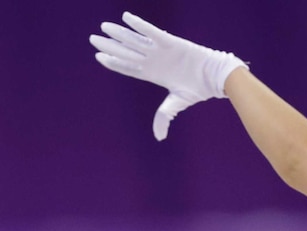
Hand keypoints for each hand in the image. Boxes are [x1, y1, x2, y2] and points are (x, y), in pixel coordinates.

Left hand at [89, 11, 247, 139]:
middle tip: (92, 39)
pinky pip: (151, 31)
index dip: (113, 63)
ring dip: (119, 33)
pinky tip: (126, 17)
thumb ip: (164, 116)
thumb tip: (159, 138)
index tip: (98, 57)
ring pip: (134, 40)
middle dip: (109, 46)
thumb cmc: (198, 89)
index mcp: (152, 74)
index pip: (128, 68)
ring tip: (103, 27)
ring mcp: (160, 50)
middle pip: (126, 52)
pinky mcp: (169, 41)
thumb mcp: (177, 103)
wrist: (214, 77)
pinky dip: (139, 25)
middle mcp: (153, 61)